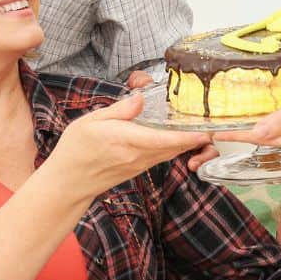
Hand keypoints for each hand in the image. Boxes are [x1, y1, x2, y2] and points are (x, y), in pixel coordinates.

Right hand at [49, 94, 211, 198]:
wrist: (68, 181)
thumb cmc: (76, 150)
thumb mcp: (91, 121)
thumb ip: (119, 110)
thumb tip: (140, 99)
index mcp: (127, 140)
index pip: (166, 139)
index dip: (189, 136)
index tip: (207, 130)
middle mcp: (138, 155)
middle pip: (175, 147)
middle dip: (195, 137)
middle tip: (212, 123)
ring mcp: (139, 165)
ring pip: (170, 153)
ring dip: (186, 142)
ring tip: (199, 128)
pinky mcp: (137, 169)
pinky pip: (161, 157)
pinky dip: (173, 147)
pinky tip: (176, 137)